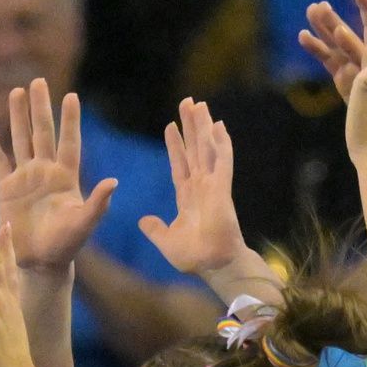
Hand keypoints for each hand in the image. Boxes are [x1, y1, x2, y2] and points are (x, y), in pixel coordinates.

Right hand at [0, 80, 117, 272]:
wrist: (41, 262)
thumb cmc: (66, 246)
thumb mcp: (84, 224)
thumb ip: (98, 203)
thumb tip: (114, 182)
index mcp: (66, 178)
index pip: (69, 142)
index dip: (69, 120)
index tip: (71, 96)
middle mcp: (46, 172)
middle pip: (42, 133)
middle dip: (40, 108)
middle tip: (37, 81)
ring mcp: (26, 179)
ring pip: (21, 141)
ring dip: (18, 117)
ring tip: (15, 92)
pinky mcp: (7, 189)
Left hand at [138, 98, 248, 279]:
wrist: (211, 265)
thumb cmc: (194, 257)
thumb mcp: (166, 240)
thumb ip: (155, 229)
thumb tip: (144, 221)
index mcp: (188, 197)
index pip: (179, 164)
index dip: (175, 145)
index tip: (170, 126)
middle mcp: (201, 186)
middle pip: (194, 149)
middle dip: (190, 126)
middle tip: (188, 102)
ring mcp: (213, 185)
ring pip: (207, 148)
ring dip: (203, 126)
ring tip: (200, 104)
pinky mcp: (222, 188)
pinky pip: (222, 160)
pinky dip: (221, 143)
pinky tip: (219, 126)